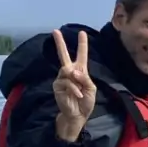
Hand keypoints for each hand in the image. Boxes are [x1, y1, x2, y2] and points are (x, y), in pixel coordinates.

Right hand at [52, 28, 95, 142]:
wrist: (78, 115)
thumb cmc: (85, 102)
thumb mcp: (91, 88)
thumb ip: (84, 78)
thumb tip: (73, 71)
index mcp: (80, 71)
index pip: (81, 55)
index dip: (82, 44)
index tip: (82, 32)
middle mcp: (70, 72)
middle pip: (64, 55)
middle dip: (60, 43)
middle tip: (55, 31)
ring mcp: (62, 79)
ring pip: (67, 70)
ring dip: (76, 81)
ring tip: (80, 91)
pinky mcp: (57, 86)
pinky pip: (66, 82)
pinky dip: (74, 89)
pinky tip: (77, 95)